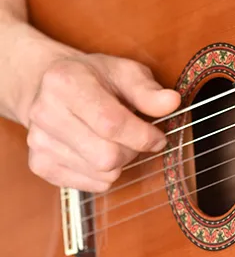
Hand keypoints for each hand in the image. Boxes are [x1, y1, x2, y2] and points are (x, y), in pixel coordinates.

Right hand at [25, 54, 180, 191]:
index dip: (142, 135)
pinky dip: (104, 173)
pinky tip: (100, 150)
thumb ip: (148, 90)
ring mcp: (39, 142)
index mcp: (67, 82)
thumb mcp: (123, 71)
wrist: (47, 85)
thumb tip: (172, 102)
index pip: (111, 123)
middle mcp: (45, 113)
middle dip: (132, 150)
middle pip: (106, 155)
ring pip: (100, 173)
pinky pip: (88, 185)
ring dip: (120, 162)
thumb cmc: (92, 76)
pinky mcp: (39, 164)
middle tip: (137, 136)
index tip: (158, 137)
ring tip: (116, 139)